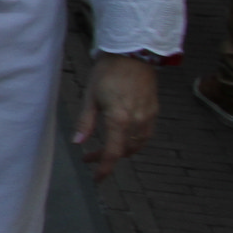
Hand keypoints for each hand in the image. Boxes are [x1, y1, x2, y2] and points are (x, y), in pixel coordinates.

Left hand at [74, 54, 158, 178]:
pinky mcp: (154, 110)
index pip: (112, 152)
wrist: (133, 53)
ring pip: (138, 144)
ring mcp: (148, 116)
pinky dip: (134, 140)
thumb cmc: (107, 72)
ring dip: (122, 150)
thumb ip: (86, 122)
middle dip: (108, 158)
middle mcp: (137, 121)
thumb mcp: (90, 96)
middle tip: (90, 156)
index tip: (97, 179)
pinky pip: (146, 133)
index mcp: (119, 119)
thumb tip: (78, 142)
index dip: (104, 169)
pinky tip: (122, 135)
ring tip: (105, 147)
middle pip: (125, 151)